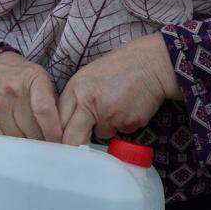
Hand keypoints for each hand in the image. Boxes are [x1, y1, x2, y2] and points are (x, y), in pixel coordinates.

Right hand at [0, 51, 60, 140]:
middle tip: (47, 143)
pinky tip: (16, 139)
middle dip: (42, 140)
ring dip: (27, 143)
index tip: (58, 141)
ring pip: (17, 137)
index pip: (44, 111)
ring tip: (31, 140)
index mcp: (32, 78)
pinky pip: (0, 138)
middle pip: (31, 129)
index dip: (53, 130)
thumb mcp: (40, 78)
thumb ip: (51, 101)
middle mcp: (11, 91)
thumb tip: (61, 134)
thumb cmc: (20, 76)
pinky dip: (10, 143)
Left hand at [57, 33, 181, 145]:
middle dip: (76, 146)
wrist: (152, 63)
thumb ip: (77, 98)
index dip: (59, 135)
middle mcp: (88, 102)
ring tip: (117, 105)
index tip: (63, 142)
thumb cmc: (120, 67)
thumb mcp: (89, 76)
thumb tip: (66, 125)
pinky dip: (124, 125)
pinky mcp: (127, 123)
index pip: (58, 122)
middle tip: (80, 147)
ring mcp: (108, 114)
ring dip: (106, 127)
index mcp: (75, 89)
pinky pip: (121, 132)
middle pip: (73, 138)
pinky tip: (130, 107)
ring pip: (101, 134)